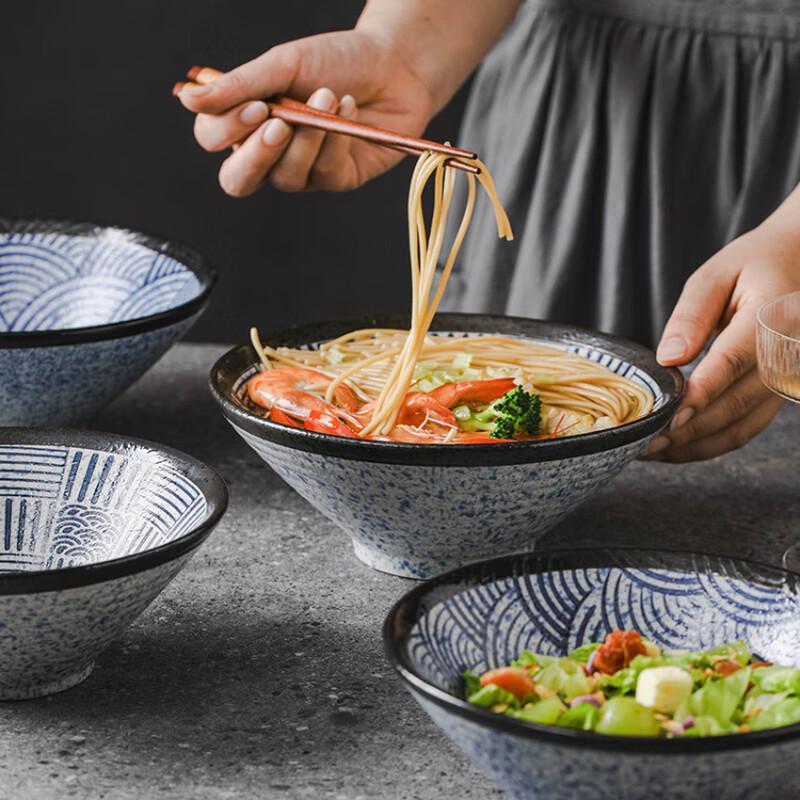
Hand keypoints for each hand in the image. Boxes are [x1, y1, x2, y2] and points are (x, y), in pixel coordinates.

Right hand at [176, 30, 434, 194]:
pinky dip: (334, 139)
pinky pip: (323, 173)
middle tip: (279, 124)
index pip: (212, 140)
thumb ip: (238, 85)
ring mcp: (303, 170)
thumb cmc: (337, 60)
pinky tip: (347, 110)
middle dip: (255, 157)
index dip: (227, 130)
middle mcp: (269, 153)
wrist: (395, 65)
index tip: (258, 104)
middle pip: (237, 181)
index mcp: (247, 121)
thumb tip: (187, 100)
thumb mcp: (284, 64)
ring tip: (328, 97)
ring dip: (306, 136)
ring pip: (284, 177)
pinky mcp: (336, 179)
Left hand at [647, 217, 799, 461]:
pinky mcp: (778, 393)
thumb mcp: (716, 274)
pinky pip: (748, 426)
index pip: (734, 362)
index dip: (701, 394)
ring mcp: (787, 378)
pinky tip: (677, 448)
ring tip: (653, 453)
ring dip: (698, 445)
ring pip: (744, 425)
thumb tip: (669, 357)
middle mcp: (789, 354)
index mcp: (772, 317)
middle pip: (737, 403)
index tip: (668, 417)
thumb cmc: (752, 265)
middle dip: (690, 429)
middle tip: (644, 444)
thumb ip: (692, 315)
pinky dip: (713, 443)